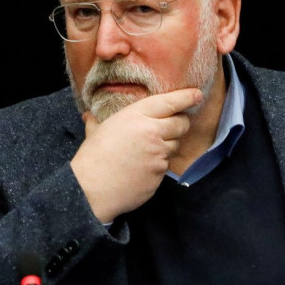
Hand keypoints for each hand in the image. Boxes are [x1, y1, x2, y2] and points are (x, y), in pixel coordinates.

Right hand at [70, 88, 202, 223]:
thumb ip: (97, 122)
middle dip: (181, 123)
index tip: (196, 95)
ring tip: (147, 150)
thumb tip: (89, 116)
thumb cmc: (92, 158)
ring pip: (174, 146)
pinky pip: (165, 166)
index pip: (169, 102)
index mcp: (135, 116)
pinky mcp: (160, 174)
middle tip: (174, 124)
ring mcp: (158, 154)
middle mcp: (151, 132)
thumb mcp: (95, 133)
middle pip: (181, 124)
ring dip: (167, 146)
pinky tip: (141, 168)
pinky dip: (157, 165)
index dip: (186, 97)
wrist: (93, 189)